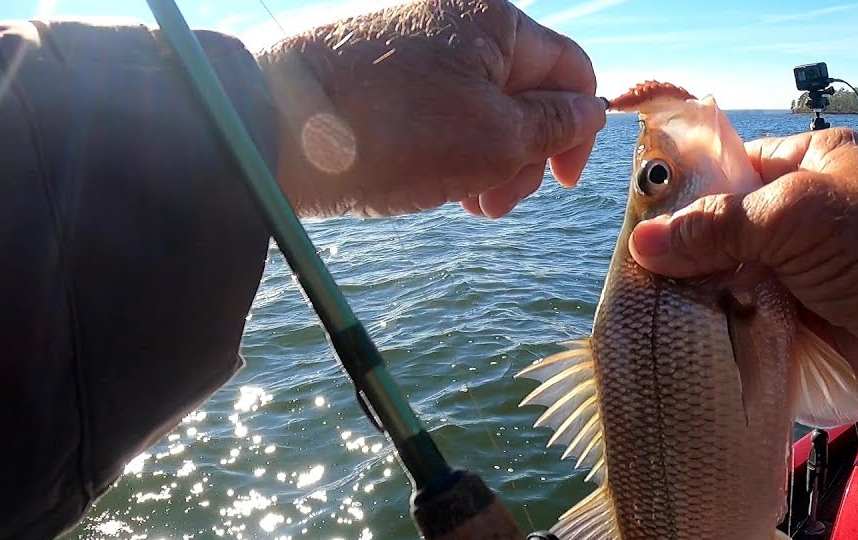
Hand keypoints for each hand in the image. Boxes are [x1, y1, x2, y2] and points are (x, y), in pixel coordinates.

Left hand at [256, 0, 604, 217]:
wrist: (270, 127)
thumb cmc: (390, 132)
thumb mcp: (496, 140)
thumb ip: (555, 126)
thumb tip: (587, 113)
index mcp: (495, 18)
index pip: (570, 70)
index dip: (577, 133)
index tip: (558, 184)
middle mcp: (453, 17)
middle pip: (522, 92)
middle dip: (521, 156)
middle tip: (493, 204)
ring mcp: (409, 41)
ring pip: (475, 107)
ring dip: (482, 161)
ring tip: (459, 199)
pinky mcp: (373, 70)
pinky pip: (432, 110)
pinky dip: (441, 149)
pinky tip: (425, 182)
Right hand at [628, 128, 857, 407]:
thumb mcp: (794, 218)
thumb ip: (718, 226)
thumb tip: (642, 243)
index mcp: (805, 163)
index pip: (725, 169)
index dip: (680, 195)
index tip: (635, 226)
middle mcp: (800, 211)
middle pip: (720, 228)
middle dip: (683, 253)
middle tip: (637, 277)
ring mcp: (800, 267)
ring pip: (728, 276)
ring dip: (699, 295)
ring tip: (652, 311)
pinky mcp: (801, 316)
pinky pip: (745, 316)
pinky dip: (721, 327)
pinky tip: (685, 336)